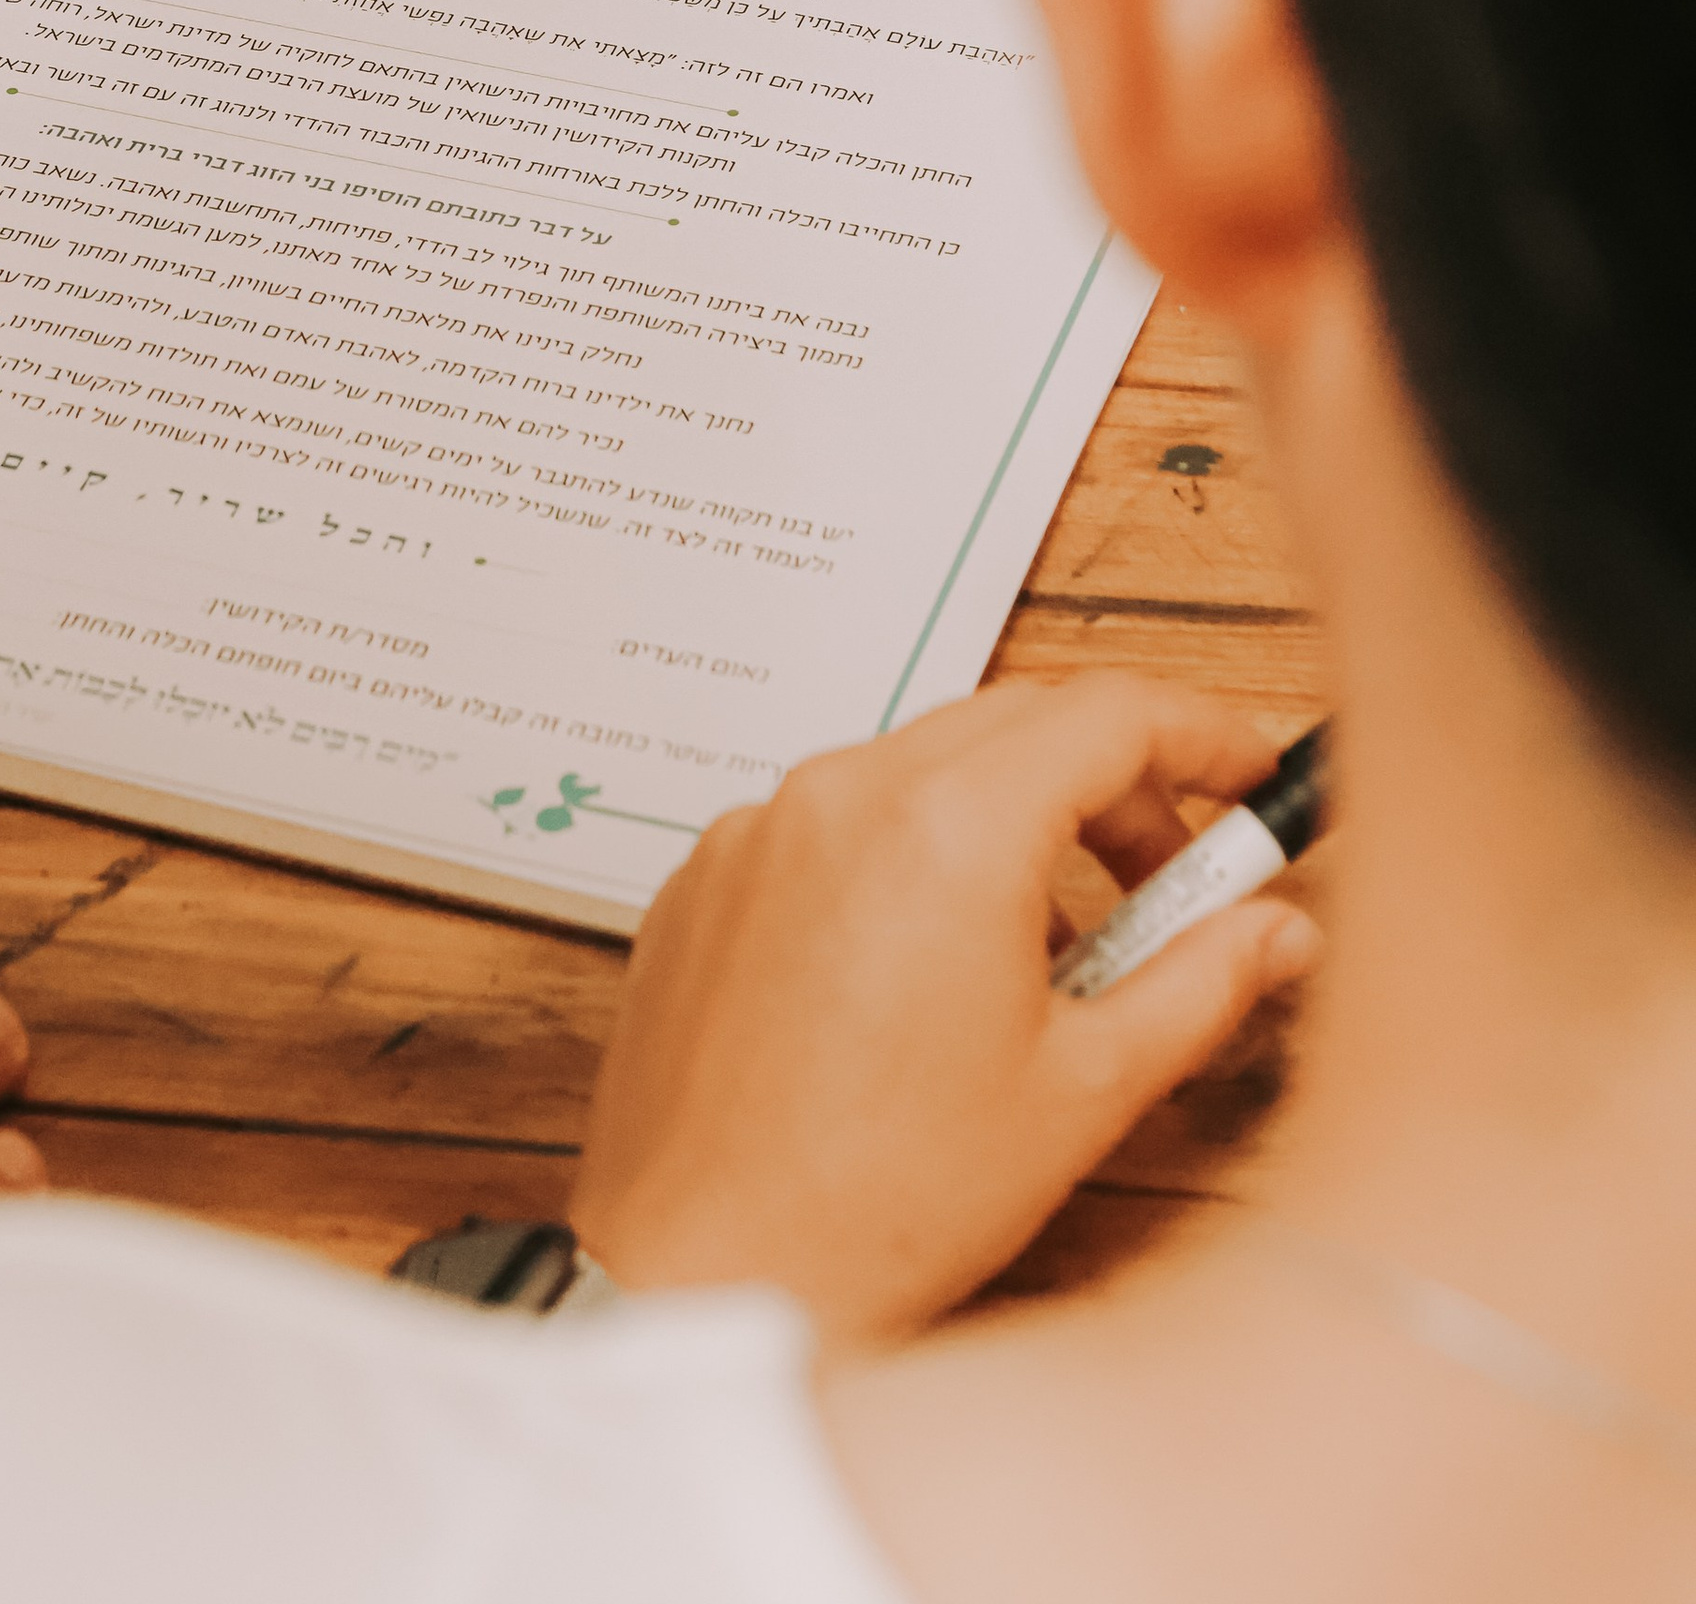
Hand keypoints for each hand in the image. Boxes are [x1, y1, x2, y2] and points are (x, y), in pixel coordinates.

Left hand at [572, 676, 1319, 1351]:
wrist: (712, 1272)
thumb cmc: (888, 1202)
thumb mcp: (1084, 1090)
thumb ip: (1200, 984)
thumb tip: (1279, 929)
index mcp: (948, 829)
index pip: (1109, 712)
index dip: (1202, 733)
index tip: (1250, 772)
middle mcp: (842, 795)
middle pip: (1017, 722)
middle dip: (1114, 783)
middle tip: (1169, 880)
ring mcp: (758, 828)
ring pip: (919, 765)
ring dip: (1006, 819)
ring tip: (1049, 951)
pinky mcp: (705, 876)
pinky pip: (829, 821)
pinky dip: (902, 857)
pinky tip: (927, 972)